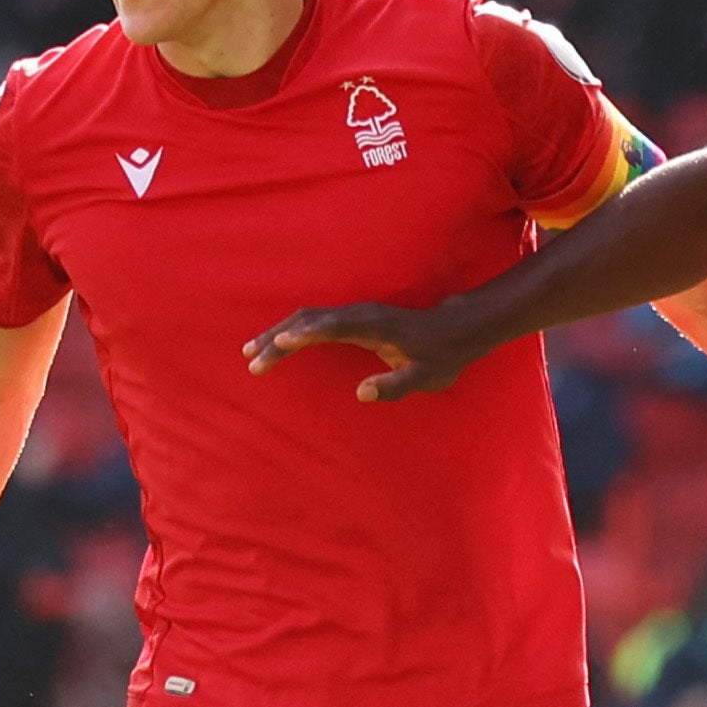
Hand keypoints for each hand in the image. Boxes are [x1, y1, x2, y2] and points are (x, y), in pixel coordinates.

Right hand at [246, 300, 481, 400]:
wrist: (455, 330)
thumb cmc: (441, 356)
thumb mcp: (425, 377)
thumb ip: (396, 385)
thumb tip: (361, 393)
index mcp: (376, 326)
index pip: (334, 327)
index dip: (306, 334)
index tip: (279, 344)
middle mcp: (360, 314)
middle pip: (310, 320)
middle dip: (278, 340)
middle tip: (253, 363)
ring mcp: (354, 312)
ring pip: (307, 317)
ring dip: (278, 333)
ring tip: (250, 352)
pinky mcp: (352, 317)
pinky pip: (314, 320)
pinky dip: (291, 330)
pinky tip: (275, 343)